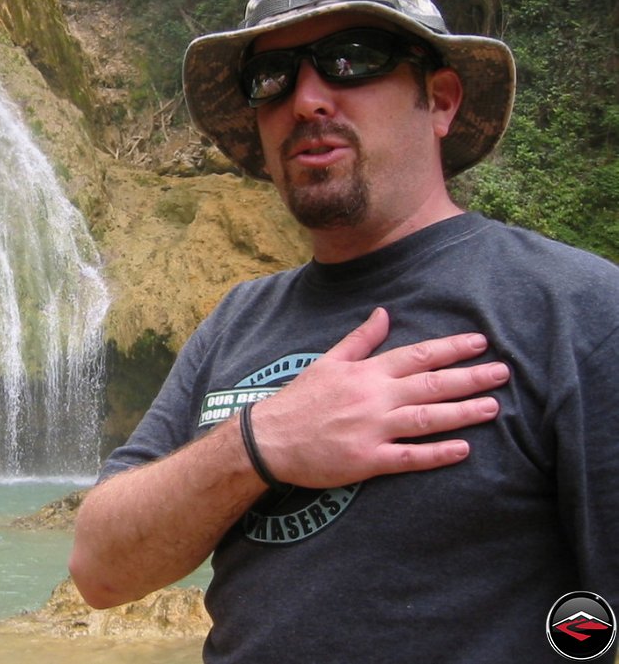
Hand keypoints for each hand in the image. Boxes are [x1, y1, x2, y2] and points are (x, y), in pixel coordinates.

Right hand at [250, 306, 504, 488]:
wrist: (270, 439)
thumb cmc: (301, 399)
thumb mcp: (328, 361)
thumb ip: (360, 340)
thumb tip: (383, 314)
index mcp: (366, 372)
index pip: (417, 355)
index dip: (451, 348)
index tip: (480, 342)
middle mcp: (374, 398)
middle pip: (431, 385)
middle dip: (470, 378)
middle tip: (503, 373)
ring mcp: (372, 430)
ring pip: (427, 419)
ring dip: (462, 413)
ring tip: (493, 408)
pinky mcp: (367, 460)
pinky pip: (409, 457)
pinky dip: (437, 454)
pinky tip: (463, 450)